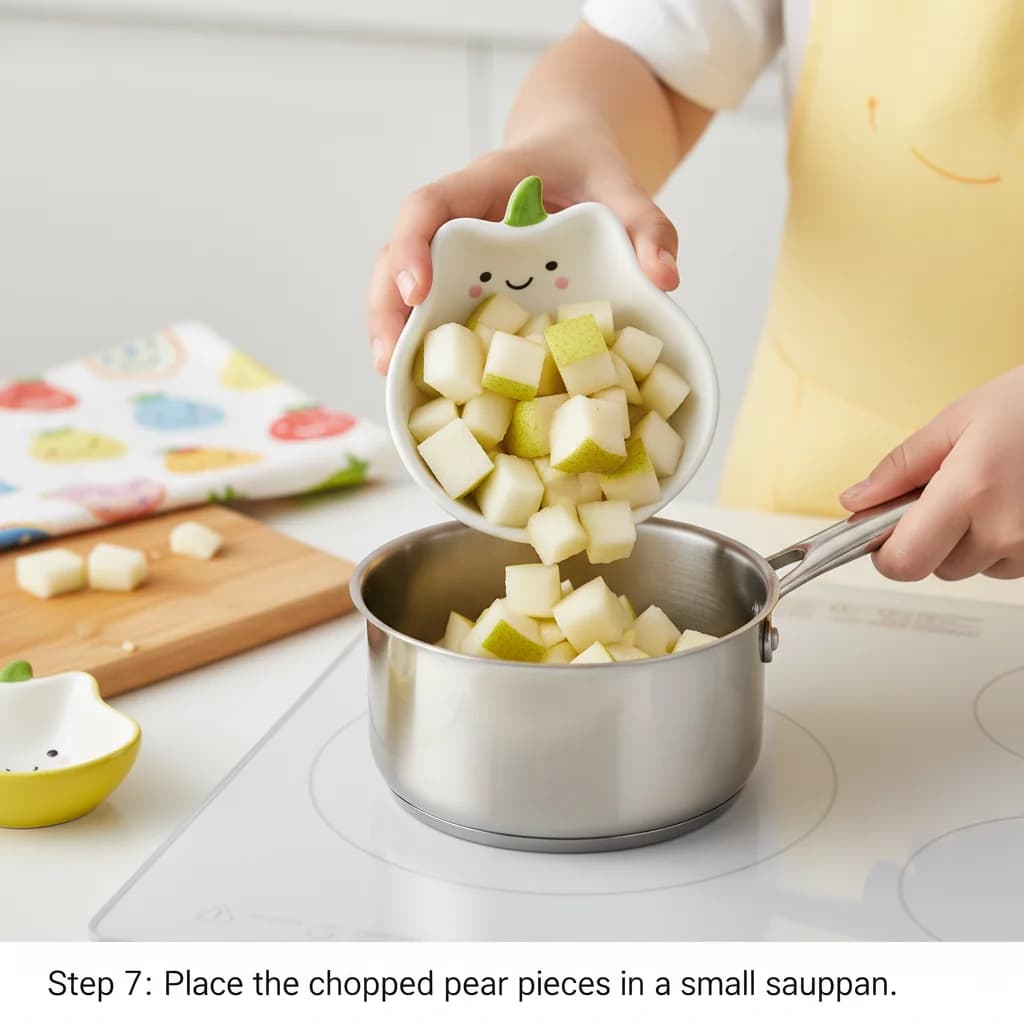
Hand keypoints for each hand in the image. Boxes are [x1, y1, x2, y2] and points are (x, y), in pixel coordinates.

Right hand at [366, 140, 679, 373]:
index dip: (412, 246)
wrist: (572, 156)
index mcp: (483, 183)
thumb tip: (665, 279)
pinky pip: (425, 303)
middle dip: (386, 305)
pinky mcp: (459, 277)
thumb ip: (646, 225)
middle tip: (388, 357)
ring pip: (398, 281)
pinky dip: (416, 335)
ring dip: (389, 327)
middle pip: (397, 253)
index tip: (417, 291)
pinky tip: (417, 374)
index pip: (428, 205)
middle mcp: (455, 217)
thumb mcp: (623, 187)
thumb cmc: (588, 167)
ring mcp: (451, 250)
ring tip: (390, 375)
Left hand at [840, 366, 1023, 581]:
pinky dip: (1001, 542)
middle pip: (937, 567)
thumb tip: (856, 501)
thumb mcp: (956, 421)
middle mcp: (1005, 529)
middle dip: (930, 538)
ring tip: (991, 491)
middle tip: (948, 493)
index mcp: (971, 492)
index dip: (886, 552)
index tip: (883, 532)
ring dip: (969, 541)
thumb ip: (899, 468)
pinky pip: (1008, 565)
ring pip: (974, 568)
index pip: (904, 561)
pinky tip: (1013, 503)